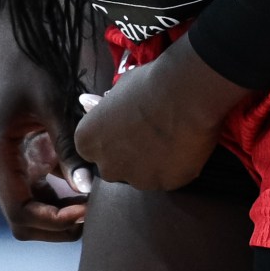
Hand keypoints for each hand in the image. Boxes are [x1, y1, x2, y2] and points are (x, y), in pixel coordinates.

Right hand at [0, 39, 93, 242]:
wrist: (20, 32)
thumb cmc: (32, 61)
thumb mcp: (53, 103)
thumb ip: (68, 147)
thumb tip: (87, 189)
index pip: (18, 213)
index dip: (51, 221)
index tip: (83, 211)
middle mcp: (2, 162)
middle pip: (24, 216)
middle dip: (57, 223)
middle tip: (92, 212)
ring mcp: (14, 158)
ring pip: (34, 203)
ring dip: (62, 209)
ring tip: (95, 199)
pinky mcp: (28, 149)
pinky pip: (43, 183)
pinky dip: (64, 189)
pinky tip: (89, 176)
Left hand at [72, 37, 248, 191]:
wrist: (184, 95)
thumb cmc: (147, 85)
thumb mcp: (117, 89)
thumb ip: (102, 106)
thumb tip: (85, 102)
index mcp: (88, 141)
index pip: (92, 147)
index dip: (110, 137)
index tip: (126, 126)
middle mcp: (106, 166)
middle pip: (114, 166)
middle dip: (127, 155)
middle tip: (147, 134)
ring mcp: (135, 178)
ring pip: (140, 175)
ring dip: (150, 163)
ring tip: (167, 138)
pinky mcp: (163, 185)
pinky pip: (165, 177)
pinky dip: (172, 167)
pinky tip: (181, 146)